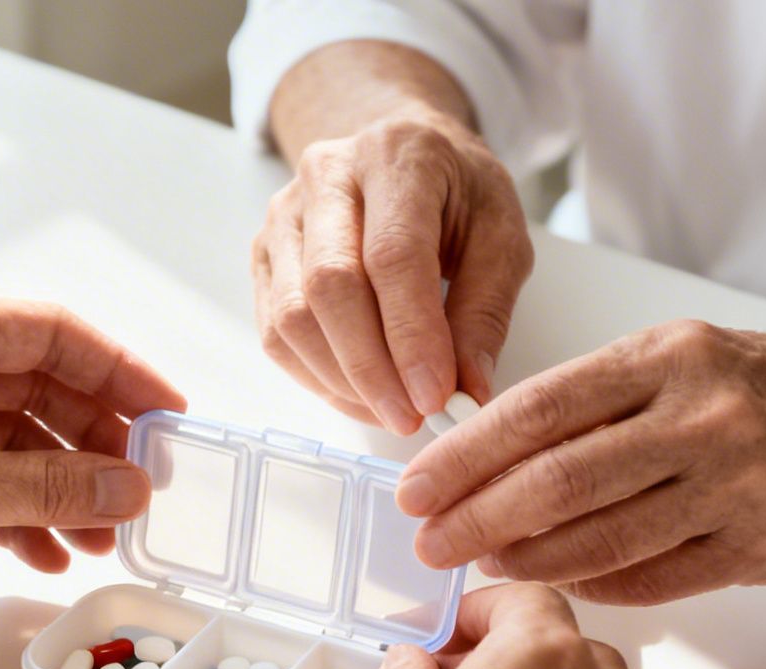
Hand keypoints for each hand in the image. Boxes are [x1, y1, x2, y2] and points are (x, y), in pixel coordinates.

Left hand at [0, 293, 185, 625]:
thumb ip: (54, 485)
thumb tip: (127, 485)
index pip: (53, 332)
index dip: (121, 373)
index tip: (167, 415)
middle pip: (38, 384)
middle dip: (94, 442)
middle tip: (142, 485)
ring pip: (11, 436)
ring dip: (61, 485)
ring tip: (102, 533)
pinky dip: (17, 510)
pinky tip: (48, 551)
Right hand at [253, 109, 531, 435]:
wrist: (402, 152)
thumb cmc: (457, 194)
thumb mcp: (501, 237)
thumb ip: (485, 311)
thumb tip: (467, 391)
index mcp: (398, 158)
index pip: (393, 256)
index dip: (412, 336)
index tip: (436, 396)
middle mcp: (327, 176)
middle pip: (329, 287)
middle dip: (371, 369)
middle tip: (412, 418)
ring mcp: (284, 215)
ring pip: (292, 316)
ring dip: (341, 382)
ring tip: (393, 411)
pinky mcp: (264, 255)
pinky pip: (275, 332)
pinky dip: (317, 378)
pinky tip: (360, 395)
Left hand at [396, 321, 765, 604]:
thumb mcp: (681, 357)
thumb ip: (595, 398)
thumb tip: (487, 452)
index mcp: (668, 358)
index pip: (539, 409)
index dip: (464, 454)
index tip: (414, 485)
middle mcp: (702, 417)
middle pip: (559, 480)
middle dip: (477, 517)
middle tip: (429, 542)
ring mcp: (735, 487)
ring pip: (602, 539)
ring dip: (526, 562)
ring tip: (481, 566)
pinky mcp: (761, 548)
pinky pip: (654, 579)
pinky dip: (595, 585)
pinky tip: (558, 582)